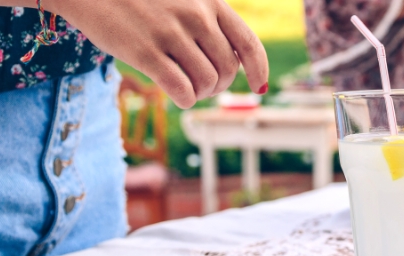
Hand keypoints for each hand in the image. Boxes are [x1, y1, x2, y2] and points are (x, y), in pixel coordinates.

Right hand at [45, 0, 268, 107]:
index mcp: (210, 2)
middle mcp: (195, 17)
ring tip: (188, 88)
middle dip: (220, 86)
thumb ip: (208, 22)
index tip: (258, 86)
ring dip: (201, 94)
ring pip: (206, 83)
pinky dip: (185, 99)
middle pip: (227, 69)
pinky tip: (178, 96)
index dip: (258, 70)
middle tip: (205, 86)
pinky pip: (180, 90)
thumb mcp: (183, 0)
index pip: (248, 43)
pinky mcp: (145, 53)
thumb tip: (234, 63)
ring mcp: (170, 34)